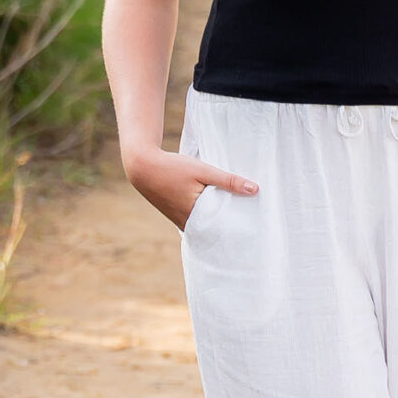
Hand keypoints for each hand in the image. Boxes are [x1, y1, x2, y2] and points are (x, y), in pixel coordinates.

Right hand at [122, 143, 258, 230]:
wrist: (142, 166)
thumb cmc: (172, 168)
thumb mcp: (203, 170)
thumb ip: (228, 181)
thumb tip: (255, 189)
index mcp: (195, 218)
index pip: (222, 231)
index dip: (236, 230)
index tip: (253, 229)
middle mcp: (186, 224)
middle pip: (214, 230)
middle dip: (229, 226)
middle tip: (250, 224)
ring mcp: (179, 220)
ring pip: (204, 225)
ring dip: (217, 220)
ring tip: (237, 216)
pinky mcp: (175, 214)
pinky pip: (195, 220)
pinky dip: (205, 216)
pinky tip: (216, 208)